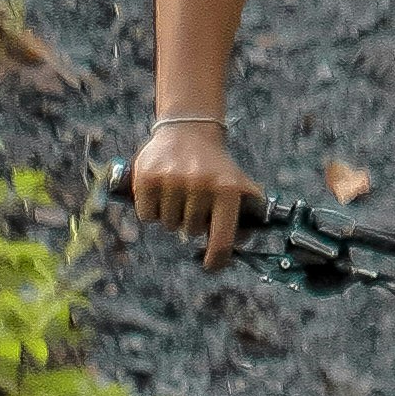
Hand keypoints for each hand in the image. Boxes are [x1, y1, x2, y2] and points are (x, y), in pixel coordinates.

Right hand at [130, 115, 262, 266]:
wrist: (188, 130)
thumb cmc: (215, 166)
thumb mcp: (238, 183)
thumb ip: (247, 213)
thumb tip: (244, 242)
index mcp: (226, 189)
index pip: (221, 239)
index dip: (216, 259)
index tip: (210, 265)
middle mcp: (200, 184)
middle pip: (190, 231)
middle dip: (191, 222)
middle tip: (193, 201)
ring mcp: (172, 180)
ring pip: (167, 224)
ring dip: (171, 216)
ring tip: (177, 193)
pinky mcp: (146, 177)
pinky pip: (147, 215)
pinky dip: (151, 210)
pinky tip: (160, 192)